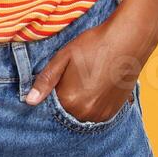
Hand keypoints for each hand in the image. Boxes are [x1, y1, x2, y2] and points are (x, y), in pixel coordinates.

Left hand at [23, 20, 156, 122]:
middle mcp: (85, 113)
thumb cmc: (94, 45)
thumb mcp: (64, 57)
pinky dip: (92, 105)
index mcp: (70, 101)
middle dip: (65, 98)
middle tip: (75, 78)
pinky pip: (95, 115)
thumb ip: (46, 80)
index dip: (52, 92)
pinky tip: (96, 87)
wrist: (128, 41)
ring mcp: (101, 115)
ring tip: (87, 81)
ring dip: (79, 104)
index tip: (59, 80)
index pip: (50, 106)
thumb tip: (30, 101)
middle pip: (66, 112)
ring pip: (80, 114)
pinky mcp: (113, 112)